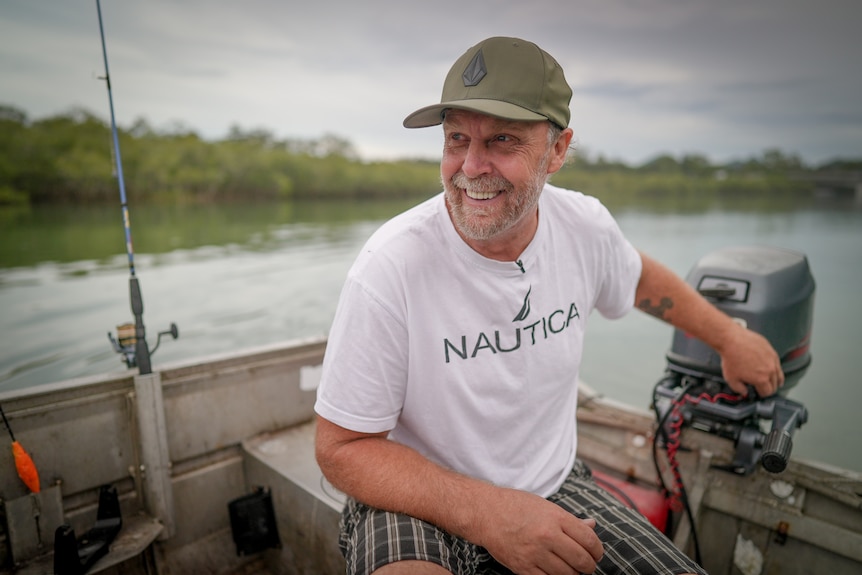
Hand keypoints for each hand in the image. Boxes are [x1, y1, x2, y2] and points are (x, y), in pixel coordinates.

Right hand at [475, 487, 602, 574]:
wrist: (485, 513)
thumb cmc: (516, 506)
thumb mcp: (545, 506)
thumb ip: (569, 519)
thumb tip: (592, 526)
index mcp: (555, 517)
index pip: (589, 539)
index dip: (598, 550)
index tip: (596, 553)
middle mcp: (547, 536)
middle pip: (581, 560)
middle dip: (589, 565)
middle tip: (587, 564)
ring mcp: (535, 553)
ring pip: (567, 574)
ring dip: (574, 574)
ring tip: (571, 568)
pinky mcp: (523, 568)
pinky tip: (555, 571)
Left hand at [719, 325, 783, 396]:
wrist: (731, 340)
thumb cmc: (731, 357)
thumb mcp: (731, 379)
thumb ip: (739, 389)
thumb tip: (744, 393)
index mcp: (761, 379)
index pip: (767, 392)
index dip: (762, 395)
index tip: (759, 393)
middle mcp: (770, 370)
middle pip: (775, 385)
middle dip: (769, 388)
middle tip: (763, 388)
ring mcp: (772, 360)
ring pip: (779, 374)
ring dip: (775, 379)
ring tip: (771, 381)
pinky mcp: (772, 351)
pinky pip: (777, 363)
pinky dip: (775, 368)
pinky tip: (771, 369)